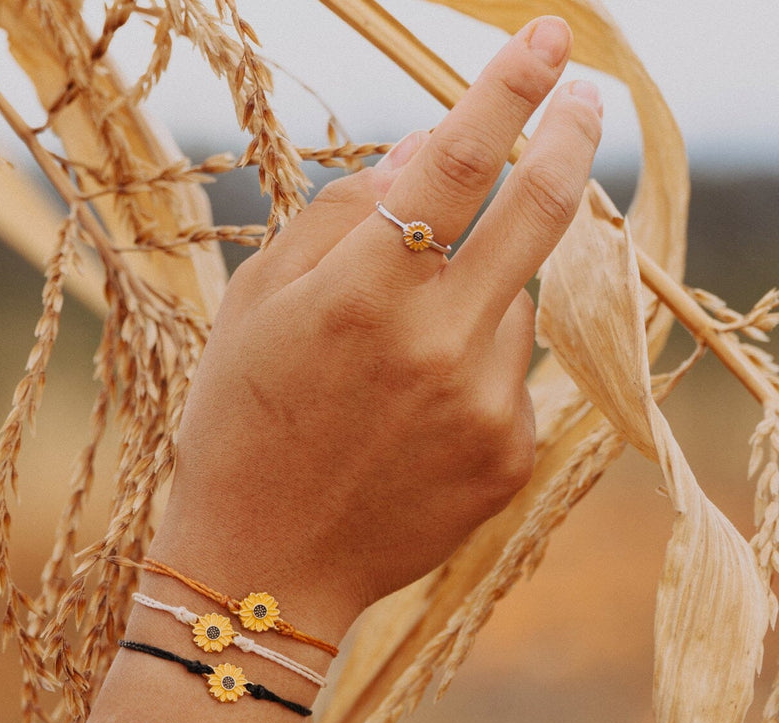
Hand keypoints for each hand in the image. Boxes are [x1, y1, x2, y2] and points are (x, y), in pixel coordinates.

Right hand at [149, 15, 601, 644]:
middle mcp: (436, 346)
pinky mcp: (507, 457)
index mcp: (360, 296)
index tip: (547, 41)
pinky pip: (514, 375)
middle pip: (540, 212)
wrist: (265, 566)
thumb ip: (338, 218)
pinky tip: (417, 413)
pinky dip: (480, 366)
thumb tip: (423, 149)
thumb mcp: (254, 308)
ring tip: (401, 359)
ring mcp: (483, 406)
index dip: (507, 89)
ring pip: (518, 303)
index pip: (458, 160)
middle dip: (571, 138)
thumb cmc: (239, 428)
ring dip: (482, 294)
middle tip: (587, 99)